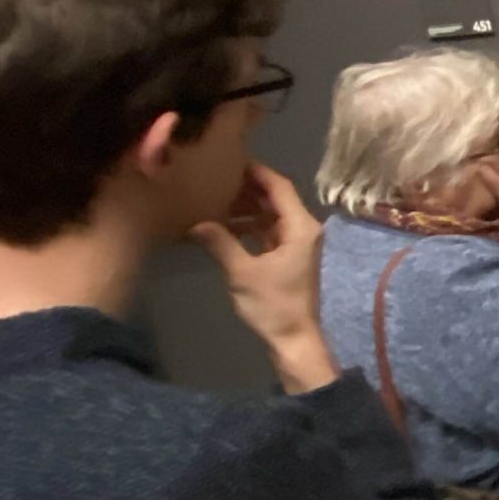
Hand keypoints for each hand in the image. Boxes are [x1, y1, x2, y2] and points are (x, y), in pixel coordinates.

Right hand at [191, 164, 335, 391]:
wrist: (293, 339)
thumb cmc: (273, 305)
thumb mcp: (242, 272)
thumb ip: (220, 242)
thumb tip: (195, 223)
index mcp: (300, 227)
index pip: (279, 187)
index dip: (256, 172)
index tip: (229, 161)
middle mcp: (303, 229)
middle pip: (276, 198)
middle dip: (248, 188)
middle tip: (216, 179)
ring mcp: (297, 243)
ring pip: (271, 214)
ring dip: (247, 208)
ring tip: (215, 201)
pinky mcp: (289, 257)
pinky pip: (269, 231)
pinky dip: (250, 226)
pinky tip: (225, 226)